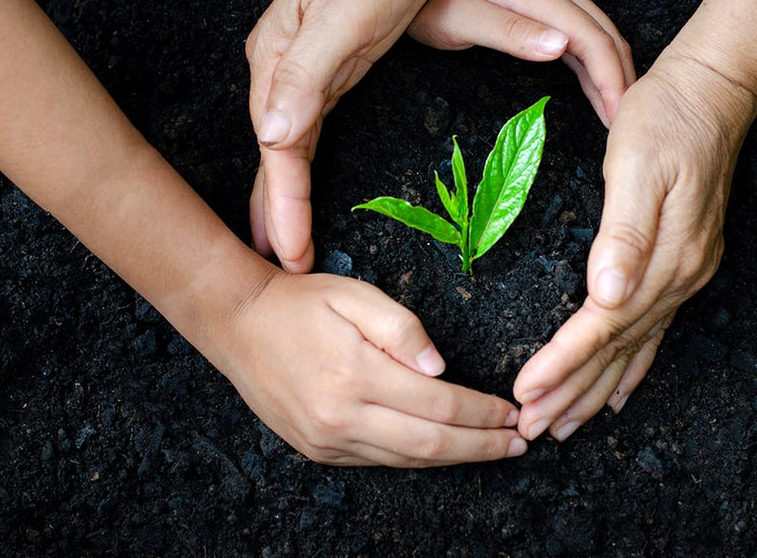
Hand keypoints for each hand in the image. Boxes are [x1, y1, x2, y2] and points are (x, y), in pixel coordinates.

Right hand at [207, 271, 525, 465]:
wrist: (237, 323)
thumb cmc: (302, 302)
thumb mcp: (356, 296)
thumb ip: (404, 329)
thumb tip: (442, 369)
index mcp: (355, 376)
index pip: (439, 404)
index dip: (482, 413)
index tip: (512, 411)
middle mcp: (341, 417)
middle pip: (430, 445)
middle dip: (482, 446)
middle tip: (520, 442)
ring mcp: (327, 440)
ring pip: (407, 460)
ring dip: (456, 457)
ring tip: (494, 448)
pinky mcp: (318, 450)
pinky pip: (381, 461)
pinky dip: (418, 457)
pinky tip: (445, 447)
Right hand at [246, 0, 451, 272]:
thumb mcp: (345, 17)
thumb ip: (305, 76)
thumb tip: (272, 134)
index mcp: (280, 59)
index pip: (277, 150)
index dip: (283, 205)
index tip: (289, 254)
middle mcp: (282, 65)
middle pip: (274, 152)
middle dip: (275, 211)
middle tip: (283, 266)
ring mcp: (304, 62)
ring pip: (289, 143)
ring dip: (285, 193)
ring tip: (285, 243)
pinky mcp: (332, 59)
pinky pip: (310, 124)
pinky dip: (303, 163)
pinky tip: (302, 183)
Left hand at [407, 0, 634, 125]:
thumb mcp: (462, 19)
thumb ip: (511, 32)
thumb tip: (562, 46)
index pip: (594, 40)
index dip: (612, 81)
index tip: (618, 118)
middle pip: (608, 37)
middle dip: (623, 82)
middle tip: (626, 127)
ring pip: (602, 36)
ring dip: (615, 75)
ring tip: (619, 116)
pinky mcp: (552, 2)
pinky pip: (586, 35)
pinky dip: (599, 65)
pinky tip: (601, 90)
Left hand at [511, 51, 756, 440]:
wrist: (713, 93)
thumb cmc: (666, 119)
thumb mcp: (638, 164)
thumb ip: (624, 232)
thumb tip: (607, 294)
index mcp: (666, 257)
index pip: (604, 325)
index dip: (563, 361)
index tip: (524, 391)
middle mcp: (681, 276)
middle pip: (618, 349)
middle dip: (572, 391)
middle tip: (528, 428)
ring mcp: (688, 274)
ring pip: (635, 349)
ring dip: (597, 390)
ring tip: (563, 425)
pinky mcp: (685, 264)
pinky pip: (656, 332)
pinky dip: (633, 367)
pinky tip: (619, 391)